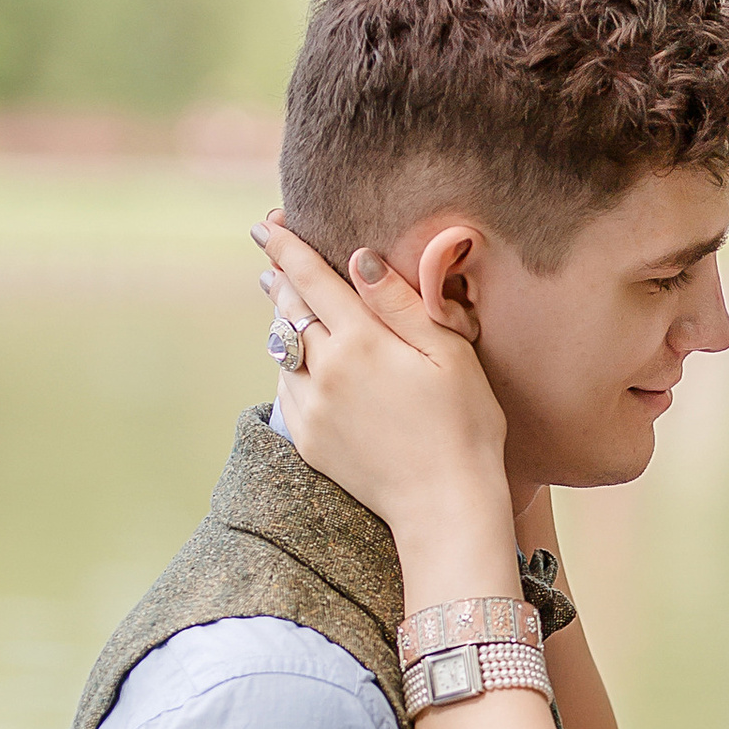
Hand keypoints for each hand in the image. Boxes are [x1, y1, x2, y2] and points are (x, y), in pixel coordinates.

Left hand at [256, 218, 510, 556]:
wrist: (444, 504)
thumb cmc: (463, 425)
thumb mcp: (449, 353)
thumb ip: (401, 304)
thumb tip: (361, 260)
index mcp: (361, 342)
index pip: (312, 279)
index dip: (286, 247)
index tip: (265, 224)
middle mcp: (325, 371)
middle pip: (289, 310)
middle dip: (280, 279)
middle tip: (270, 255)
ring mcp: (311, 408)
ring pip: (283, 350)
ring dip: (284, 323)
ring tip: (288, 305)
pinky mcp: (308, 439)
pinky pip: (286, 388)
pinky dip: (290, 366)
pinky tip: (302, 362)